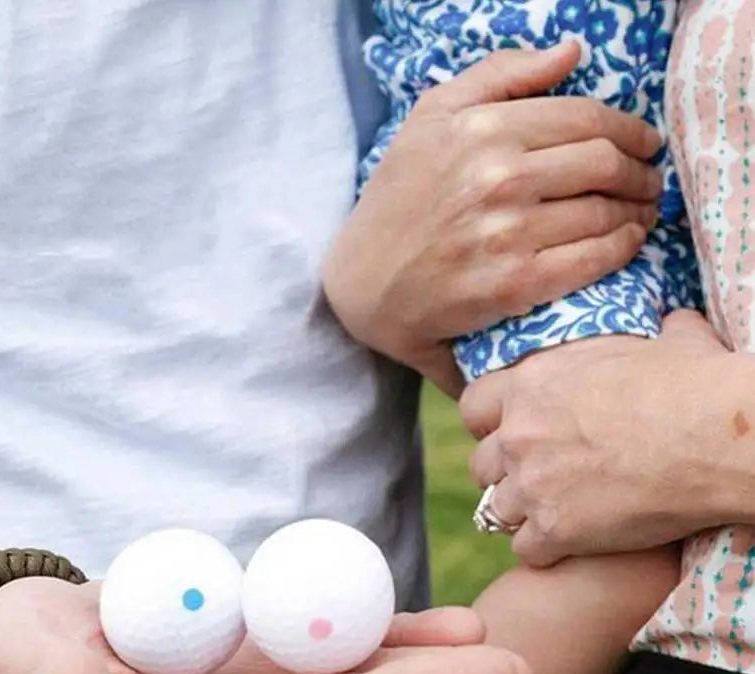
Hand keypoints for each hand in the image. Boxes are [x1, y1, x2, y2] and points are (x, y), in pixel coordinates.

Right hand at [323, 41, 660, 396]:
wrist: (361, 284)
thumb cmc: (396, 200)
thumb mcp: (430, 119)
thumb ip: (498, 75)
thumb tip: (569, 52)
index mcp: (481, 130)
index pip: (584, 118)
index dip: (629, 129)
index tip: (643, 143)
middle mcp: (497, 178)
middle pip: (603, 163)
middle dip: (640, 170)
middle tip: (648, 180)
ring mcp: (506, 234)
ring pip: (603, 211)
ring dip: (637, 210)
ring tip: (641, 212)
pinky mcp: (511, 285)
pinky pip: (590, 258)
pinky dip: (620, 248)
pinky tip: (625, 243)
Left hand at [460, 311, 734, 565]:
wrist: (722, 439)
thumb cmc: (701, 385)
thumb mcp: (666, 343)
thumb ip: (650, 334)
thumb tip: (674, 320)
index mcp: (532, 383)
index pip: (473, 407)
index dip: (490, 424)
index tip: (510, 434)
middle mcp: (520, 434)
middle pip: (481, 465)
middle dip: (506, 474)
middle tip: (539, 481)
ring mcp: (532, 484)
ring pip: (497, 511)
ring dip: (524, 514)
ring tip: (558, 513)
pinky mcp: (554, 529)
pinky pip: (526, 550)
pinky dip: (546, 550)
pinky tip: (573, 543)